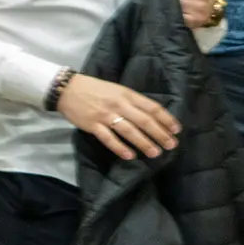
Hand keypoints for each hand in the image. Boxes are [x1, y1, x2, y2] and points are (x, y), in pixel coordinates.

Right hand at [57, 73, 180, 160]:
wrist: (66, 88)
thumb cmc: (93, 89)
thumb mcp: (115, 89)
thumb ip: (131, 101)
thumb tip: (152, 116)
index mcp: (126, 94)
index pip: (151, 107)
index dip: (166, 119)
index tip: (177, 130)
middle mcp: (118, 104)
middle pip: (144, 121)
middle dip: (160, 134)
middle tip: (171, 145)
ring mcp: (105, 115)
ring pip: (129, 131)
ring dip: (144, 143)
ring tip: (155, 153)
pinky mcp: (92, 125)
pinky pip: (109, 138)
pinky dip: (120, 148)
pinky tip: (130, 156)